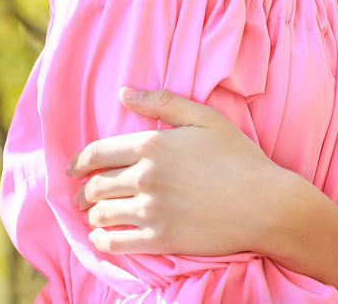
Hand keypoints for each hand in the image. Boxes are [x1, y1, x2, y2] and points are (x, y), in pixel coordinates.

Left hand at [66, 87, 292, 255]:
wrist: (265, 204)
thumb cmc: (239, 157)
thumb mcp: (205, 118)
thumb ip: (163, 102)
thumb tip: (125, 93)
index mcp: (153, 144)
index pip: (97, 154)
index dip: (78, 163)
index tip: (72, 171)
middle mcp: (146, 177)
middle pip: (95, 186)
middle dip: (83, 192)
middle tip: (81, 198)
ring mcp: (151, 210)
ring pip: (101, 215)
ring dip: (92, 216)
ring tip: (94, 217)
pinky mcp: (160, 239)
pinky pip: (115, 244)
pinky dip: (102, 241)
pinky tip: (102, 238)